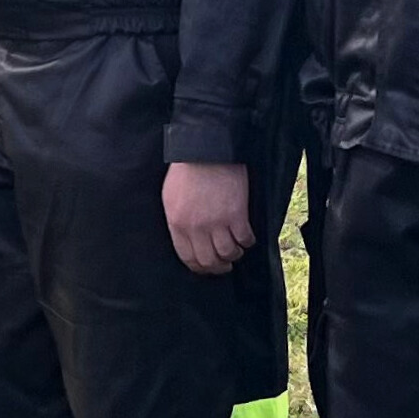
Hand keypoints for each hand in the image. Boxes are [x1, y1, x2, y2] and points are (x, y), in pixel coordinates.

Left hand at [164, 159, 254, 274]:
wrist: (206, 149)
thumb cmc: (187, 170)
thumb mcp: (170, 197)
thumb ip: (177, 220)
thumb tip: (186, 239)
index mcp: (177, 223)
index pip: (188, 257)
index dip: (199, 267)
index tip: (206, 268)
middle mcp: (196, 227)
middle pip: (209, 261)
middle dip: (218, 268)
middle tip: (224, 266)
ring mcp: (217, 222)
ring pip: (228, 254)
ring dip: (234, 255)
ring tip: (236, 251)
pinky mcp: (237, 215)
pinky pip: (245, 240)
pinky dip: (247, 242)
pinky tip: (247, 238)